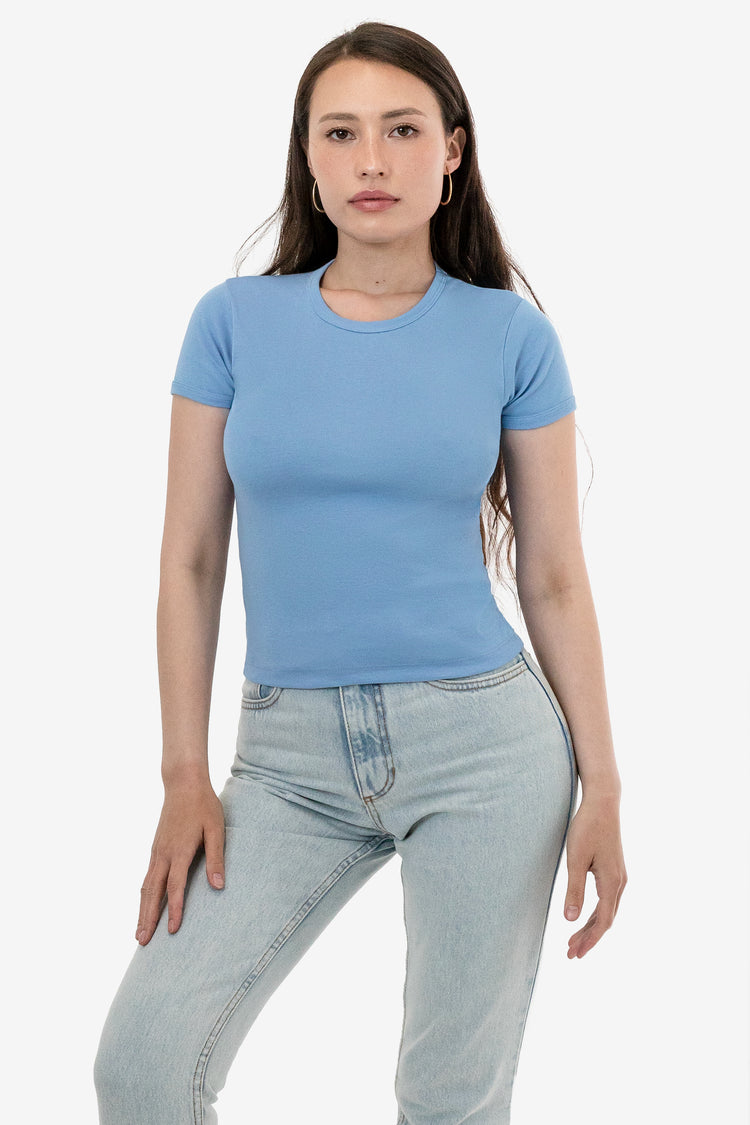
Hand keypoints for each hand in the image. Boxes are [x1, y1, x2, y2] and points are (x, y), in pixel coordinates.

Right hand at [135, 779, 225, 945]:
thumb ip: (216, 858)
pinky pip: (147, 877)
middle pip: (152, 892)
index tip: (172, 931)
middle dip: (147, 918)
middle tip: (142, 942)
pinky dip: (143, 895)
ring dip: (142, 909)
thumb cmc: (204, 806)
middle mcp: (163, 854)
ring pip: (146, 886)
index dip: (173, 910)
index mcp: (180, 851)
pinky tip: (144, 905)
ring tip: (139, 932)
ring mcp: (156, 851)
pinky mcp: (155, 848)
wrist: (183, 783)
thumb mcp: (216, 829)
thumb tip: (218, 886)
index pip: (174, 887)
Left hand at [563, 793, 626, 958]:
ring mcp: (619, 877)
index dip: (589, 940)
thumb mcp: (576, 859)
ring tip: (573, 940)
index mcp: (612, 883)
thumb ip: (574, 889)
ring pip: (606, 911)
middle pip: (605, 920)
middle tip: (571, 954)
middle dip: (589, 938)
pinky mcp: (614, 870)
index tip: (575, 954)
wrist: (603, 803)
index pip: (602, 921)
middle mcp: (620, 883)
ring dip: (591, 927)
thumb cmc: (587, 827)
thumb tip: (570, 920)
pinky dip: (595, 913)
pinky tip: (583, 918)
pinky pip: (607, 900)